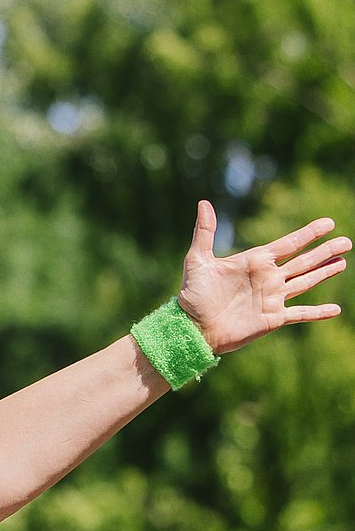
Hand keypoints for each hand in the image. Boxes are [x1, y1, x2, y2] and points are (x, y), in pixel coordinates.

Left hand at [177, 199, 347, 355]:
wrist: (191, 328)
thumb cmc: (193, 295)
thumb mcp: (198, 260)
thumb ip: (205, 232)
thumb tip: (203, 202)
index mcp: (255, 261)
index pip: (289, 243)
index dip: (309, 233)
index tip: (329, 223)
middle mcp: (268, 278)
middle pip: (304, 261)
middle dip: (325, 251)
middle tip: (347, 242)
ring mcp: (272, 298)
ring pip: (306, 282)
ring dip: (325, 273)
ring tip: (342, 263)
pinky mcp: (272, 319)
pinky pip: (300, 314)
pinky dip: (317, 313)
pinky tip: (335, 310)